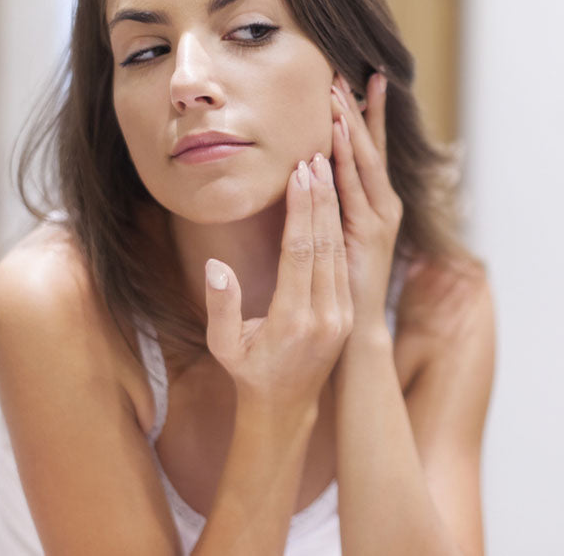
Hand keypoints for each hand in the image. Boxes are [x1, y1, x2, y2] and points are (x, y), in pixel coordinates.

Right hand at [203, 156, 353, 416]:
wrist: (286, 408)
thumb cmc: (248, 373)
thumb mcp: (224, 346)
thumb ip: (221, 307)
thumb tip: (216, 266)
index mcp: (293, 320)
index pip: (300, 252)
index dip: (302, 210)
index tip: (301, 174)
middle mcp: (325, 315)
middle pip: (324, 244)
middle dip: (321, 197)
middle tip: (317, 155)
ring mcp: (341, 314)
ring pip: (339, 250)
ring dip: (333, 208)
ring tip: (327, 169)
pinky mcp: (347, 313)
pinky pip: (343, 264)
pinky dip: (338, 230)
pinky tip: (332, 203)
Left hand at [329, 73, 402, 340]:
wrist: (352, 338)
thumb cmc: (341, 289)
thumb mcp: (332, 245)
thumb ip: (327, 214)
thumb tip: (310, 181)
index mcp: (375, 207)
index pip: (368, 154)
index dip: (364, 118)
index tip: (357, 82)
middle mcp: (383, 209)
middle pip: (371, 150)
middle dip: (361, 110)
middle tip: (352, 71)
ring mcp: (380, 221)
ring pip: (365, 163)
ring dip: (352, 125)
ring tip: (340, 91)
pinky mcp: (369, 235)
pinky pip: (355, 189)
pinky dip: (346, 159)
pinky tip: (335, 133)